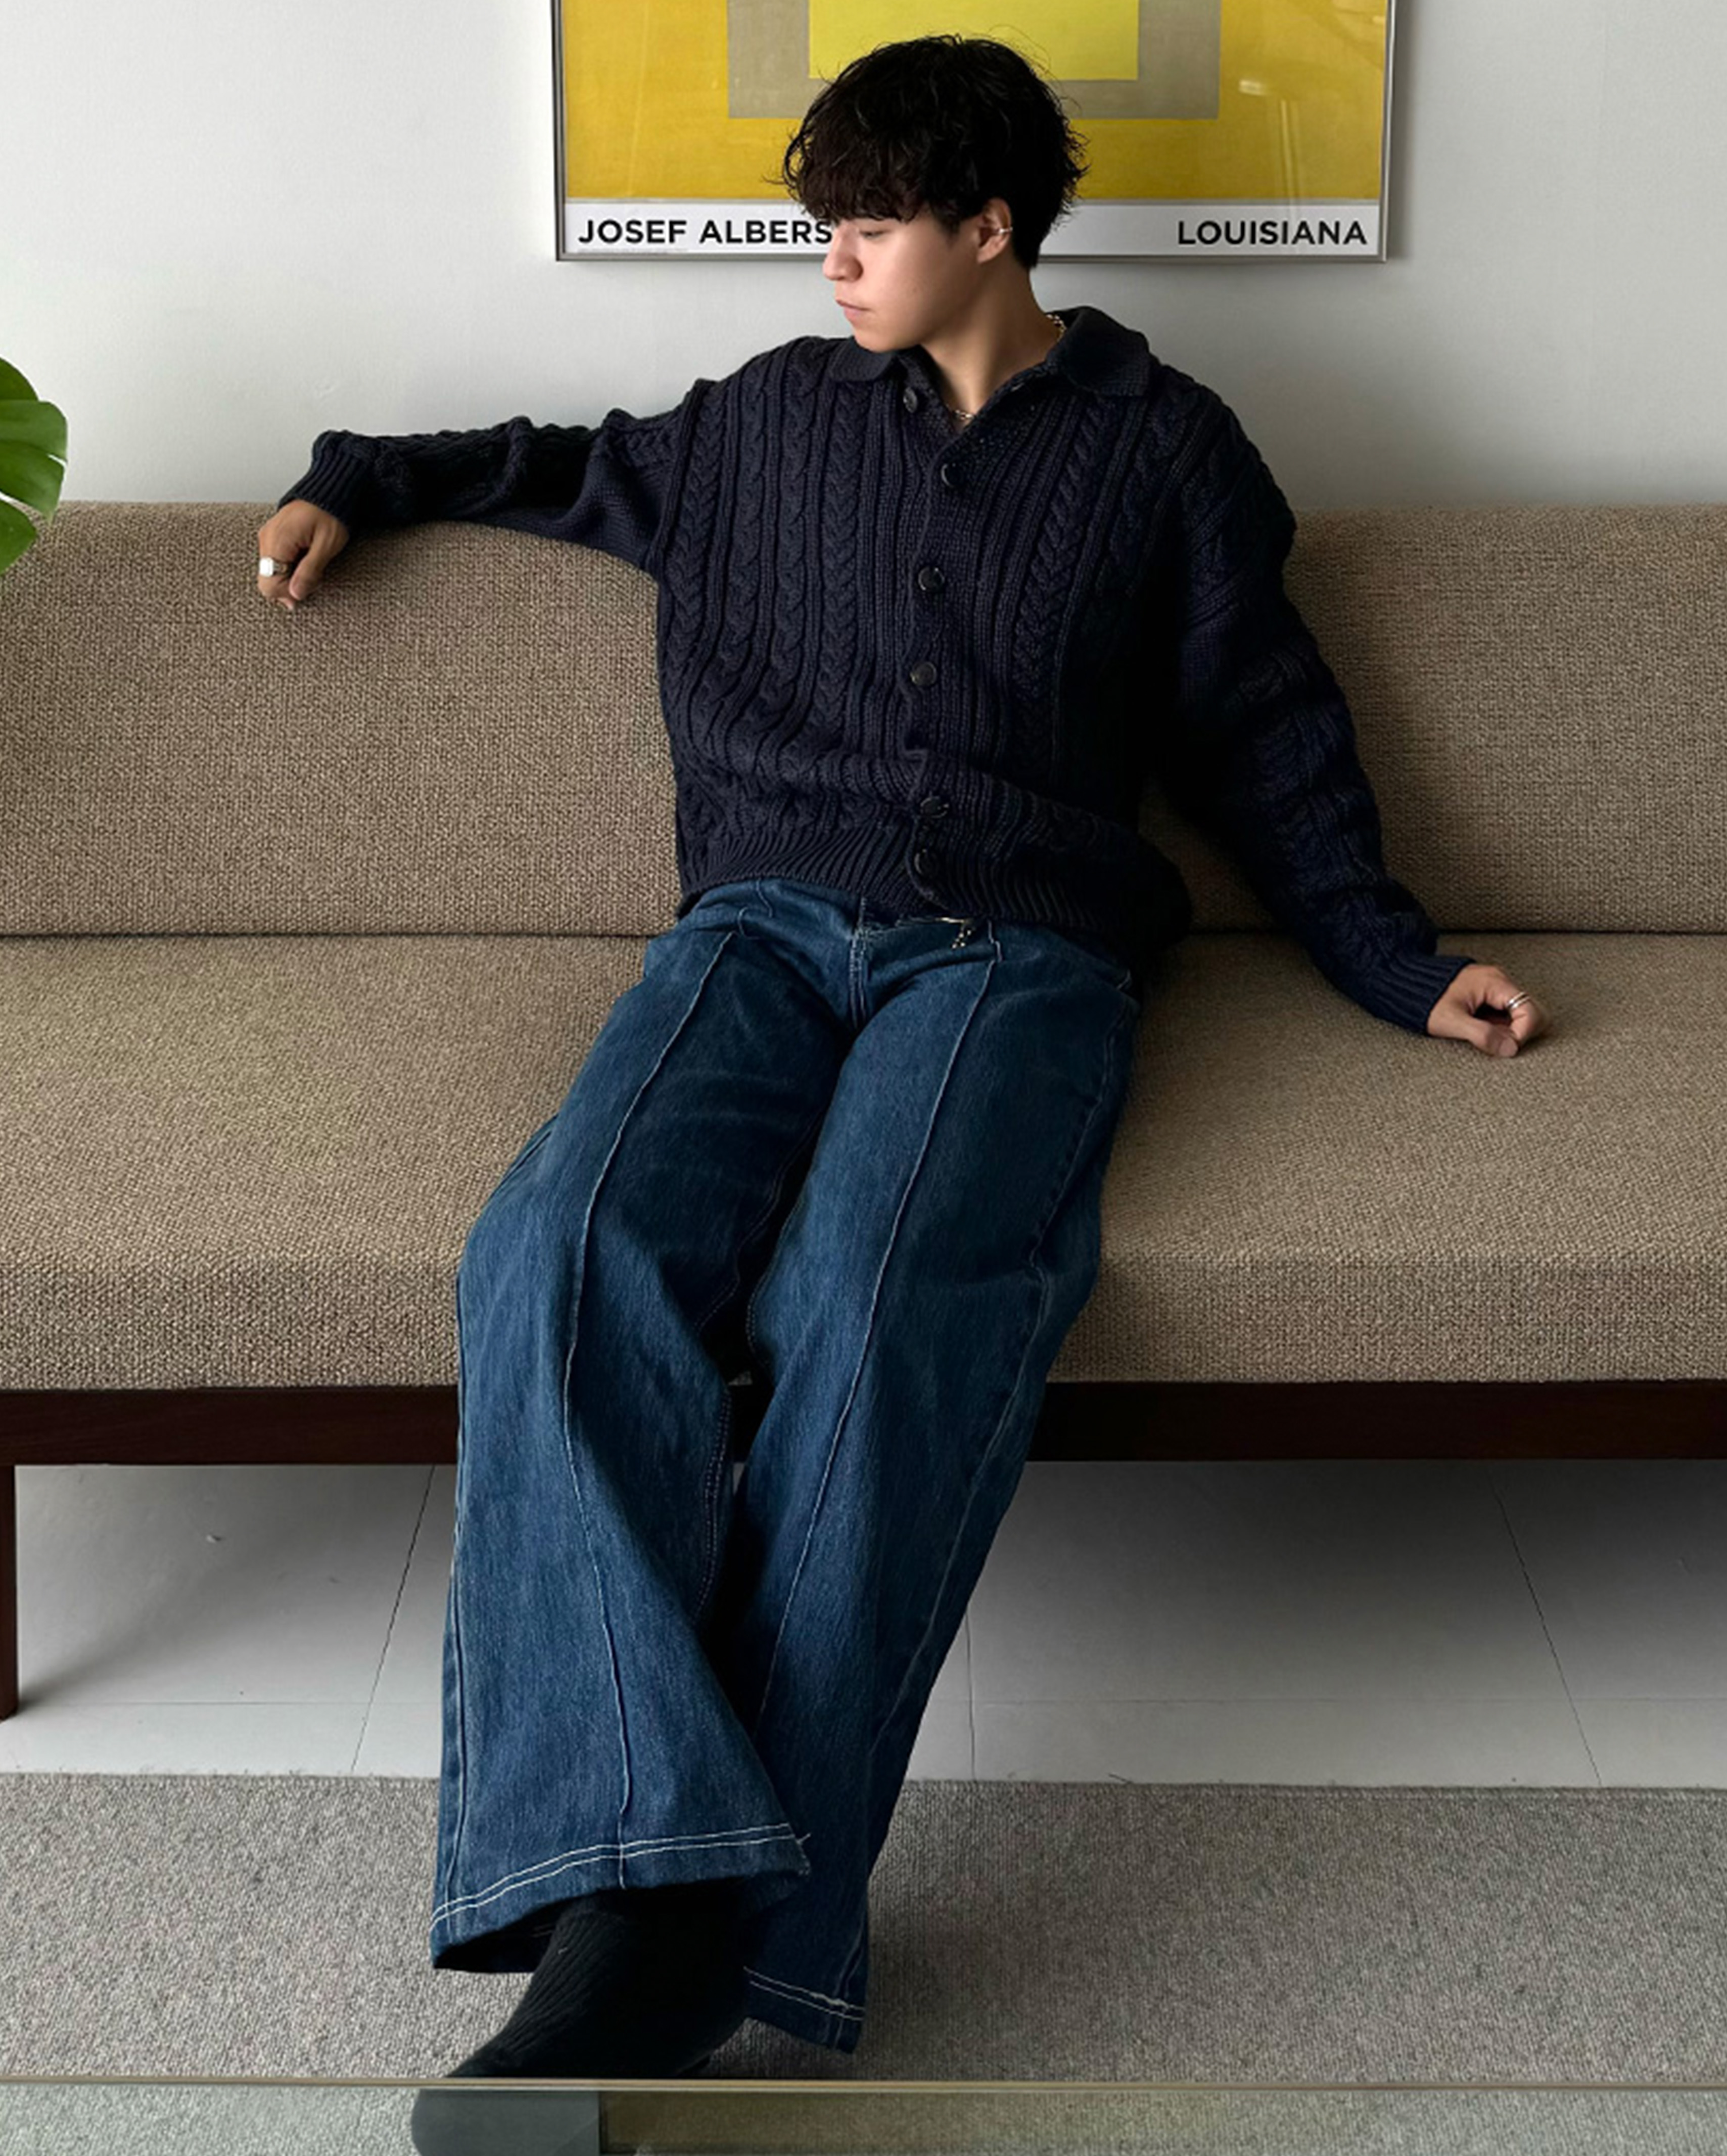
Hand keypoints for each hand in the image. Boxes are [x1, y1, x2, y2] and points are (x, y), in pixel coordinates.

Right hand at [256, 500, 349, 609]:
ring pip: (272, 572)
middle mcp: (267, 538)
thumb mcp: (326, 546)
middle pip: (268, 580)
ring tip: (312, 563)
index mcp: (277, 541)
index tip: (310, 587)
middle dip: (291, 585)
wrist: (329, 491)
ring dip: (292, 575)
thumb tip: (295, 594)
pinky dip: (290, 565)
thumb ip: (309, 572)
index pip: (269, 584)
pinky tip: (306, 557)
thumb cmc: (331, 513)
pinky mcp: (274, 535)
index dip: (289, 593)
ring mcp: (268, 536)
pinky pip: (276, 560)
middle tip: (314, 577)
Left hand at [1425, 963, 1548, 1055]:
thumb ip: (1482, 1035)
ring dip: (1508, 1030)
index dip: (1523, 1033)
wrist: (1405, 982)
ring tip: (1483, 1034)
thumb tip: (1510, 1049)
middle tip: (1496, 1043)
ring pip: (1519, 1014)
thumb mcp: (1451, 1021)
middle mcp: (1500, 980)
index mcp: (1495, 982)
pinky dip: (1499, 1025)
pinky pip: (1505, 1013)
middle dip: (1519, 1032)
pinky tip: (1479, 1028)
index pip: (1531, 1010)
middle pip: (1531, 1011)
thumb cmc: (1425, 1000)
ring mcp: (1495, 986)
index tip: (1506, 1047)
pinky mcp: (1488, 994)